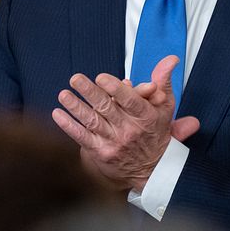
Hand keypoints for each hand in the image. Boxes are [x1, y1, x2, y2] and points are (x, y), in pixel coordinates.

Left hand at [51, 56, 198, 190]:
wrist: (152, 171)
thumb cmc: (155, 132)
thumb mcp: (165, 107)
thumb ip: (163, 81)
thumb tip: (171, 59)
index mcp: (146, 117)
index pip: (131, 101)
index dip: (116, 90)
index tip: (102, 78)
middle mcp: (129, 130)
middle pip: (107, 108)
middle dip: (90, 92)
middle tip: (75, 78)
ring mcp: (114, 142)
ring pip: (92, 121)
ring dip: (76, 107)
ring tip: (63, 95)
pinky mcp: (101, 152)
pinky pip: (82, 137)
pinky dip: (69, 126)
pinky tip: (58, 114)